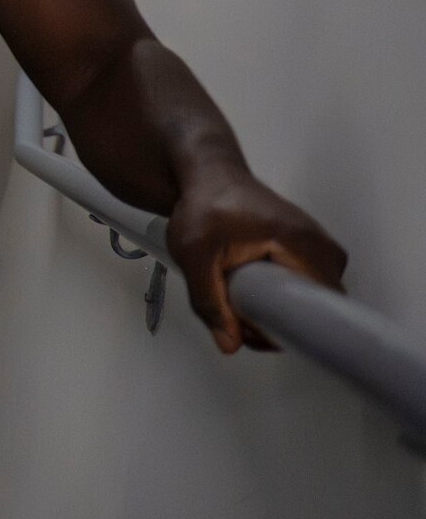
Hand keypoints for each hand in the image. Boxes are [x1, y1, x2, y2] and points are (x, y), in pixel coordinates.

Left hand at [165, 167, 347, 354]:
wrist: (210, 176)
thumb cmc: (205, 203)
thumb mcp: (194, 254)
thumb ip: (208, 301)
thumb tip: (230, 342)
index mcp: (301, 242)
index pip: (323, 304)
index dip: (293, 328)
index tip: (263, 331)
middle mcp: (320, 245)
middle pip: (316, 308)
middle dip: (278, 323)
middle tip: (239, 316)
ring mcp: (318, 247)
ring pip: (310, 301)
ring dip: (275, 312)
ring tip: (238, 299)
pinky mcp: (309, 251)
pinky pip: (305, 288)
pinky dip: (278, 297)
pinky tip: (250, 293)